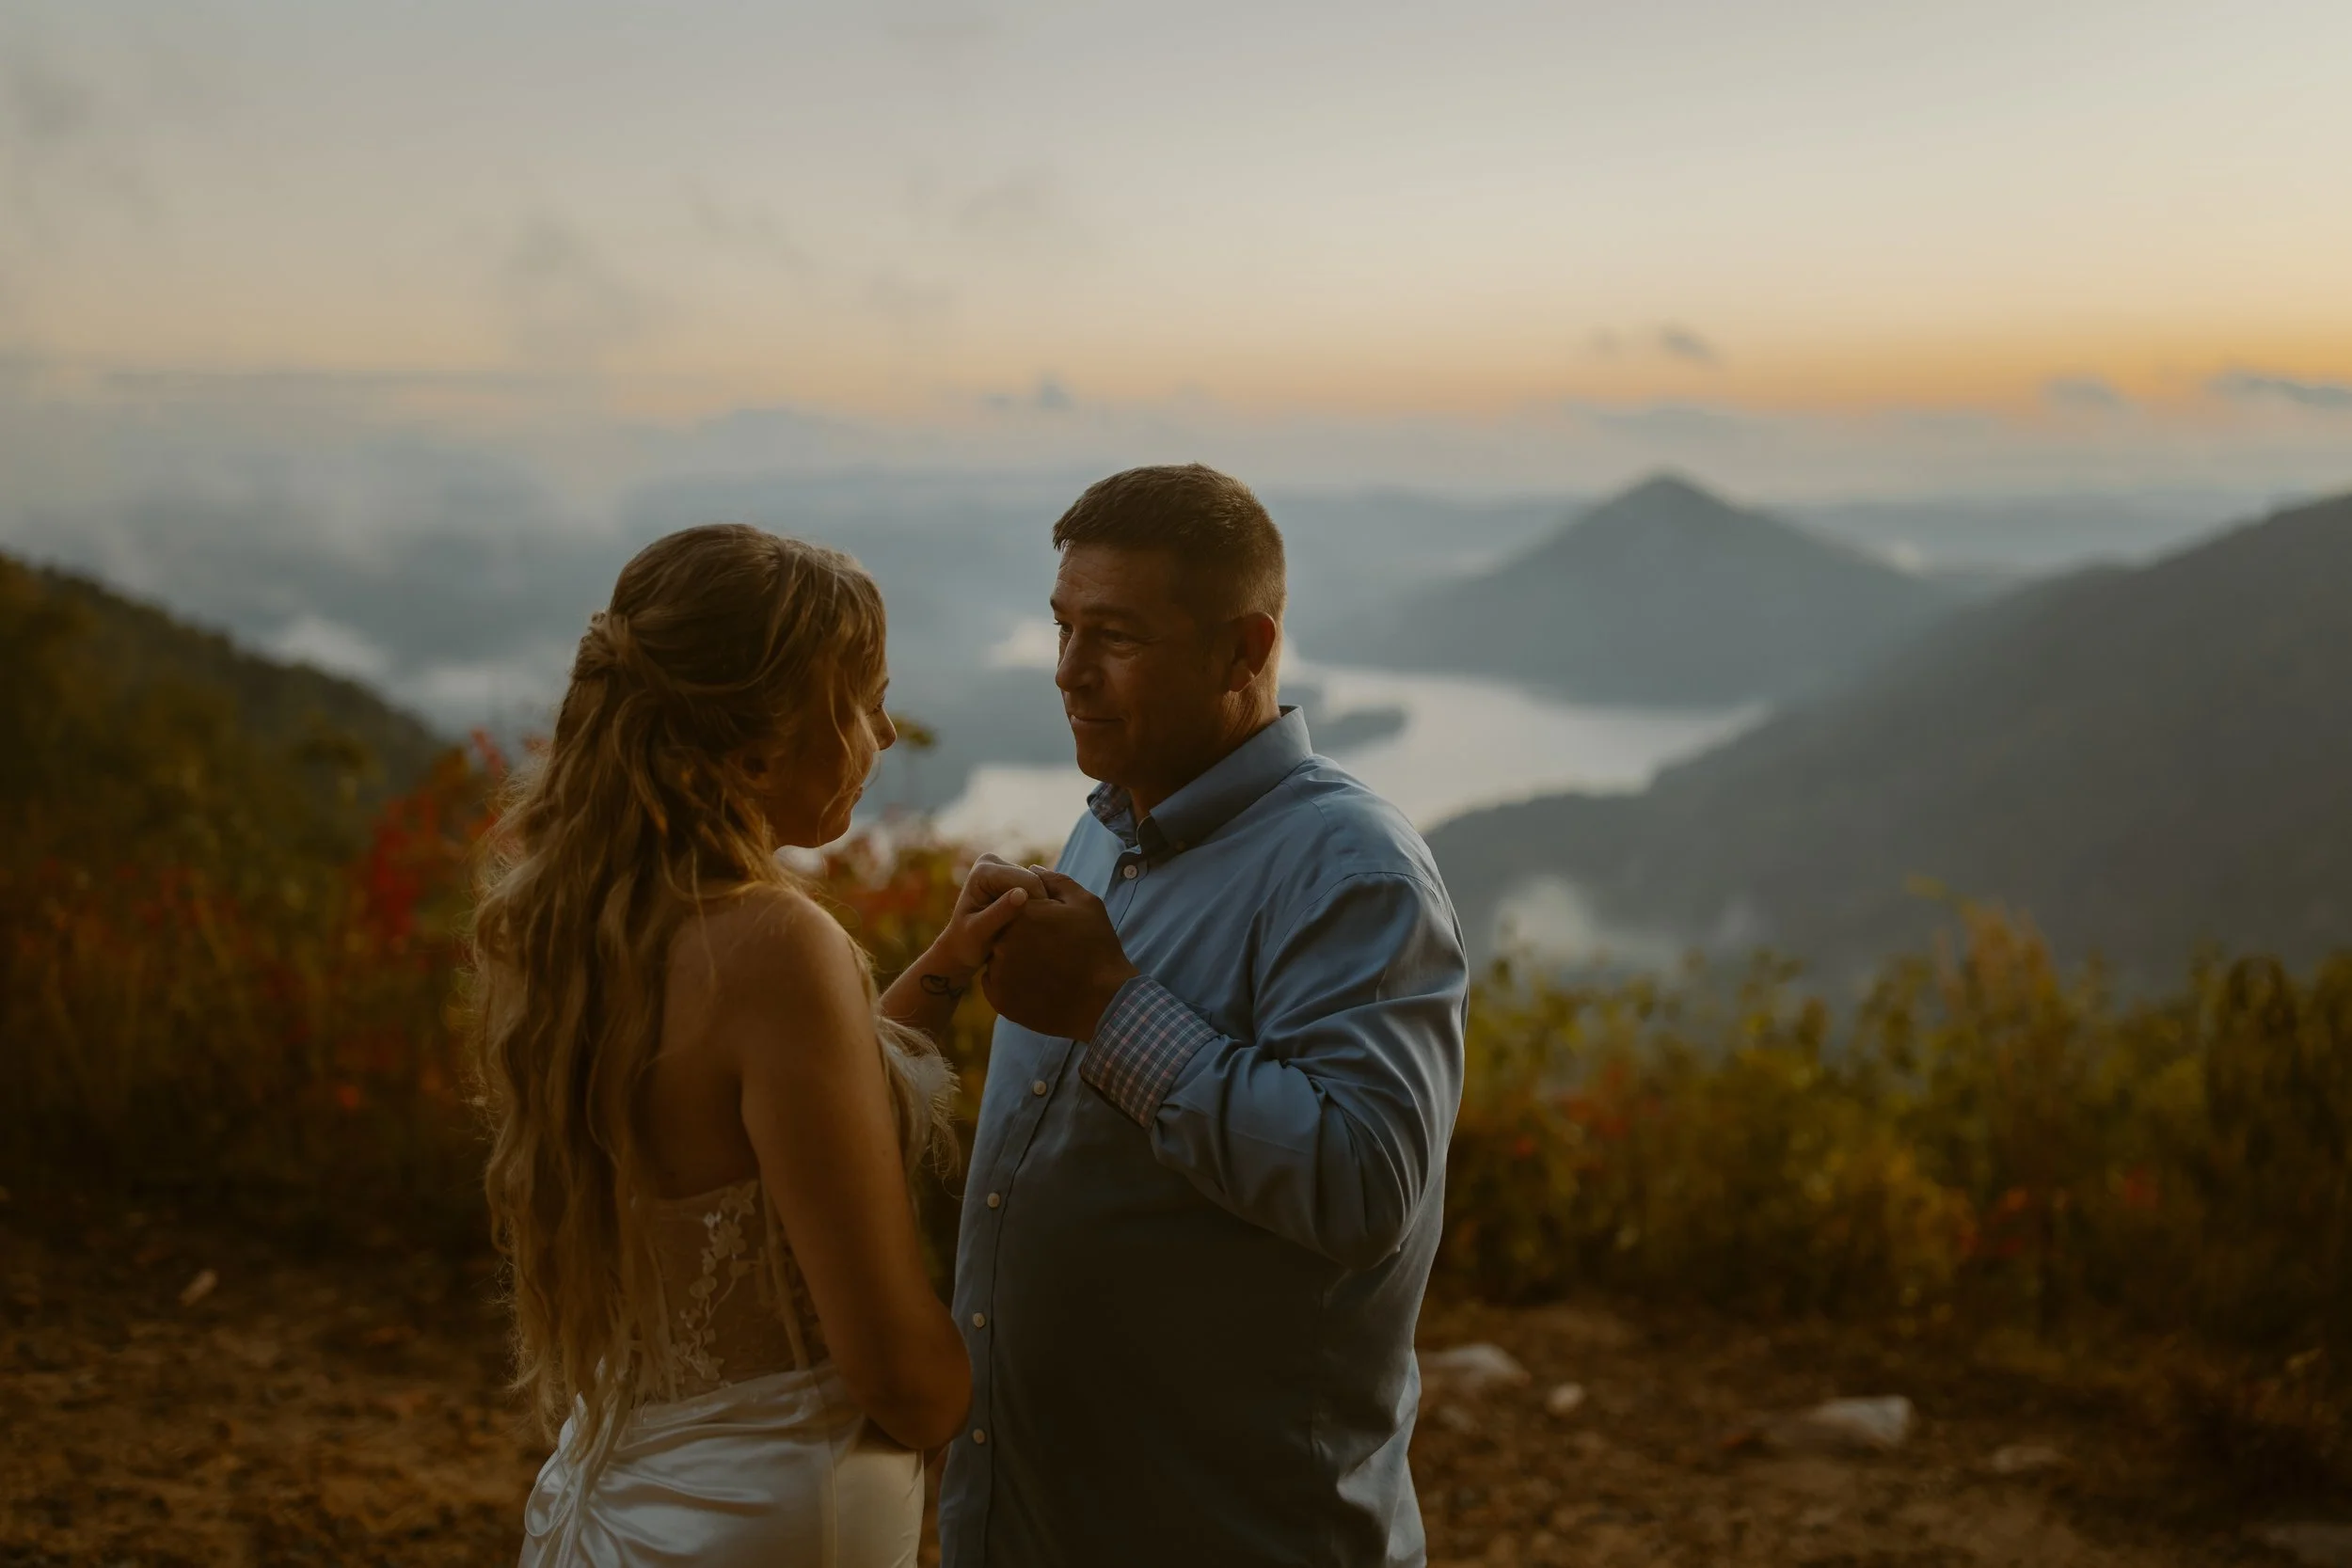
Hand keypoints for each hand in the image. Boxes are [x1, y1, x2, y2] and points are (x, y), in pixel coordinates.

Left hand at [910, 855, 1045, 1004]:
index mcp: (983, 870)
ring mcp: (1003, 867)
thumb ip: (999, 913)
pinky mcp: (1012, 876)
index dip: (1037, 906)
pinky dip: (1037, 908)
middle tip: (1035, 933)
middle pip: (1035, 880)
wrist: (963, 947)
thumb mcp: (980, 933)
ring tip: (1032, 931)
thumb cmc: (968, 943)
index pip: (1028, 882)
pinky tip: (1031, 925)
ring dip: (1039, 908)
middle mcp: (993, 861)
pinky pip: (1037, 890)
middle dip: (1038, 906)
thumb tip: (1022, 895)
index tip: (1037, 931)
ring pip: (1039, 885)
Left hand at [981, 870, 1139, 1040]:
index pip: (1016, 904)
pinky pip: (996, 983)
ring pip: (999, 957)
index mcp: (1021, 912)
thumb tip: (1032, 868)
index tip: (1053, 930)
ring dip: (1016, 960)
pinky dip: (1012, 983)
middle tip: (1051, 950)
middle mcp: (1003, 939)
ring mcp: (998, 971)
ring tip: (1046, 969)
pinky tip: (1038, 985)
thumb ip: (1055, 881)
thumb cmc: (1098, 948)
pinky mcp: (998, 998)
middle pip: (1005, 931)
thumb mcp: (1086, 904)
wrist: (1103, 1002)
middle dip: (1023, 937)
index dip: (1035, 916)